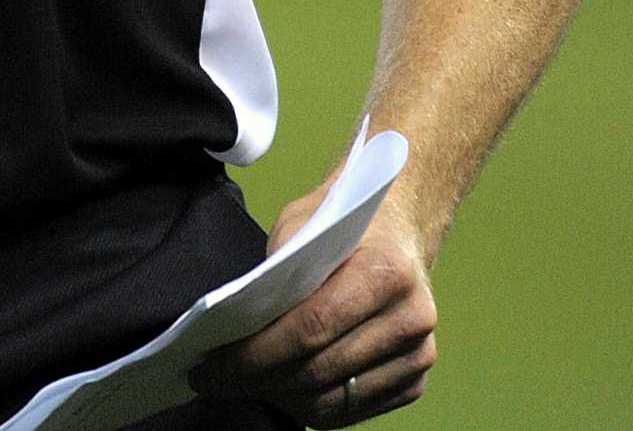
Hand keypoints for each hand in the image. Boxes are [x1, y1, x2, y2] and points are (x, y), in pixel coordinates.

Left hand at [192, 191, 437, 422]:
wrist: (398, 230)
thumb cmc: (340, 224)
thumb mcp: (300, 224)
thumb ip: (277, 271)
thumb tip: (234, 323)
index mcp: (385, 272)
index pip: (311, 328)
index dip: (257, 352)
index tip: (212, 361)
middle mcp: (411, 318)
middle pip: (320, 369)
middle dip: (258, 378)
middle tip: (212, 377)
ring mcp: (420, 355)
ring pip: (336, 400)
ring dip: (280, 398)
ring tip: (238, 385)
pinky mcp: (416, 379)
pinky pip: (355, 409)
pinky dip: (311, 407)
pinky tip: (277, 391)